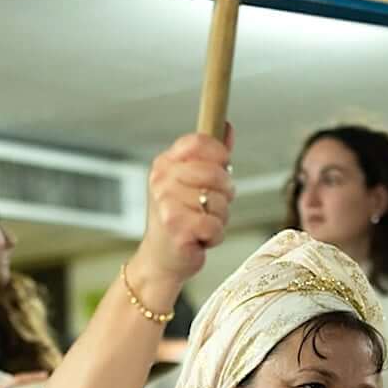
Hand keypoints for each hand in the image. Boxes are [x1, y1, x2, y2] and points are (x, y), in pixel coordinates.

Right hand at [133, 129, 232, 284]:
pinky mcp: (176, 227)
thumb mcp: (191, 183)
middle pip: (216, 172)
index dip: (219, 155)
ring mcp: (167, 203)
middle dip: (224, 194)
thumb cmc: (178, 220)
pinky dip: (214, 235)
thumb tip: (227, 128)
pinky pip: (215, 225)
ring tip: (200, 224)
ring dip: (219, 218)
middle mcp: (162, 180)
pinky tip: (199, 238)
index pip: (200, 142)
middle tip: (208, 207)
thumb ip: (211, 156)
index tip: (219, 169)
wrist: (160, 259)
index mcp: (165, 163)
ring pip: (219, 201)